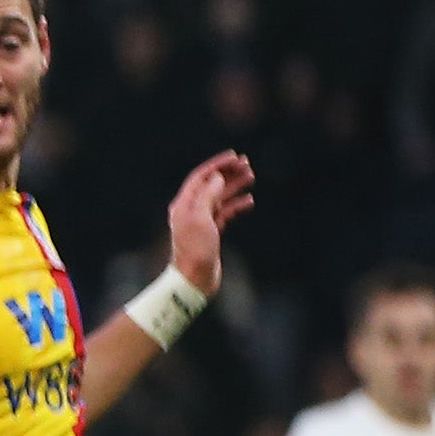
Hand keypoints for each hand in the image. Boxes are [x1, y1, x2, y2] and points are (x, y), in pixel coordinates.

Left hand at [162, 150, 256, 292]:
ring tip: (251, 176)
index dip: (217, 165)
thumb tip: (217, 177)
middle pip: (211, 185)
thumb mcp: (200, 218)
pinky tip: (249, 201)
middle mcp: (191, 210)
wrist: (194, 279)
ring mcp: (202, 222)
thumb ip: (208, 195)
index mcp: (184, 204)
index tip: (234, 156)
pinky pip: (225, 213)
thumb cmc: (195, 250)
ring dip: (235, 186)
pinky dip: (237, 205)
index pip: (201, 177)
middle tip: (247, 164)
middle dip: (228, 173)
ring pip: (220, 198)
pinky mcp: (211, 233)